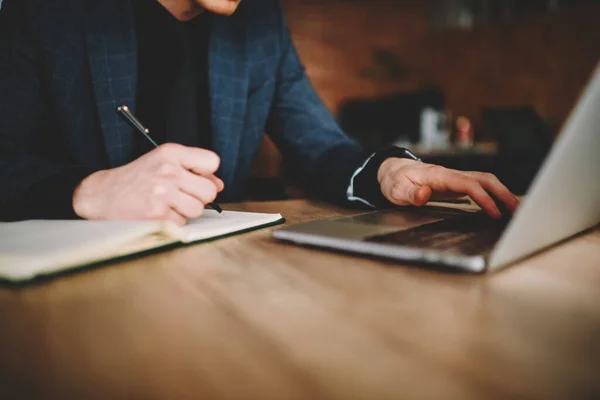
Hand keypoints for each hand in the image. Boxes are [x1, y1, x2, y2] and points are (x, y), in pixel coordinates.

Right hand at [73, 143, 223, 224]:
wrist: (101, 194)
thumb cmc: (136, 179)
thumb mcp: (163, 162)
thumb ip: (192, 170)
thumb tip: (219, 185)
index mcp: (171, 153)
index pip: (212, 162)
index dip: (207, 174)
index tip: (195, 178)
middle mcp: (168, 170)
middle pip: (209, 190)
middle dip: (199, 197)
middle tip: (181, 196)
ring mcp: (162, 193)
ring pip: (198, 209)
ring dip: (186, 211)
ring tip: (167, 204)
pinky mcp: (157, 214)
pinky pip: (182, 222)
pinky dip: (172, 221)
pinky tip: (157, 213)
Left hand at [377, 158, 518, 218]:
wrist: (391, 171)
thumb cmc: (395, 181)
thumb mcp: (397, 190)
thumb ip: (411, 194)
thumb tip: (425, 194)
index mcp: (439, 175)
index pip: (468, 184)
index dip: (484, 198)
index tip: (494, 213)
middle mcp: (450, 174)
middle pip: (484, 178)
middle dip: (503, 193)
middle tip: (517, 211)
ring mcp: (453, 178)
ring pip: (484, 181)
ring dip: (501, 193)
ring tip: (514, 210)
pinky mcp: (454, 184)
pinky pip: (478, 186)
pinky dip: (491, 194)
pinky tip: (498, 206)